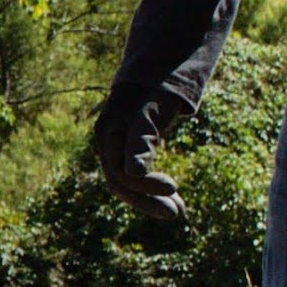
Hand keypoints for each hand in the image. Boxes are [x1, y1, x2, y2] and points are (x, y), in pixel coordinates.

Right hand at [89, 88, 181, 234]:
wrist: (151, 73)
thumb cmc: (152, 88)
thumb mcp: (149, 111)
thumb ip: (140, 139)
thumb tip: (134, 173)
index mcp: (108, 134)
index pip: (120, 172)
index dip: (145, 186)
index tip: (174, 188)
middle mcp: (107, 146)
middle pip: (122, 183)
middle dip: (148, 200)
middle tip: (176, 214)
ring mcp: (115, 150)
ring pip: (130, 183)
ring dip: (153, 198)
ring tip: (179, 211)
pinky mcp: (128, 152)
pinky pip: (137, 177)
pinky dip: (154, 188)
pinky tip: (174, 198)